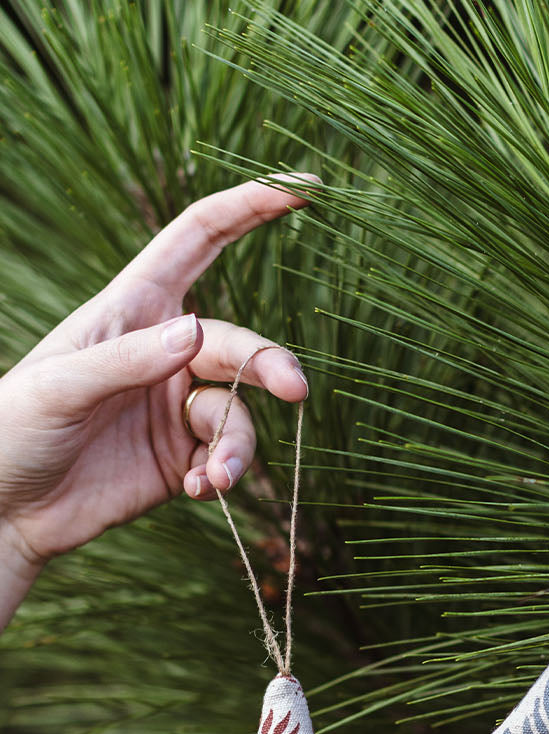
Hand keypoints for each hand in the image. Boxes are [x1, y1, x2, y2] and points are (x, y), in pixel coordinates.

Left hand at [0, 176, 313, 618]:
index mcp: (131, 309)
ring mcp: (174, 407)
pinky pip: (224, 458)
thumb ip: (129, 359)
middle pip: (238, 344)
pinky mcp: (182, 459)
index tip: (301, 190)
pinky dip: (219, 476)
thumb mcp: (61, 387)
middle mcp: (162, 353)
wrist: (4, 510)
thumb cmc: (12, 429)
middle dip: (269, 365)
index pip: (199, 240)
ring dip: (236, 445)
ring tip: (214, 479)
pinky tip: (197, 491)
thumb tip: (197, 329)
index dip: (249, 209)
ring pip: (237, 411)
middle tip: (295, 390)